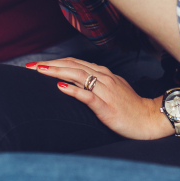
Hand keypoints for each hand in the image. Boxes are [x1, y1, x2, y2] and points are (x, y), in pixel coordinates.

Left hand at [25, 58, 173, 139]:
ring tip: (40, 71)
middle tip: (30, 66)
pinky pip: (89, 96)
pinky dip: (74, 90)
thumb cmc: (128, 106)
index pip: (74, 63)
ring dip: (57, 72)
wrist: (149, 118)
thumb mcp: (110, 90)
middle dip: (50, 64)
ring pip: (78, 76)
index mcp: (102, 73)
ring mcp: (105, 91)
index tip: (36, 65)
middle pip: (72, 65)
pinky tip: (61, 87)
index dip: (54, 62)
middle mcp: (103, 78)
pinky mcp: (107, 106)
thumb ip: (93, 84)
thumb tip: (72, 82)